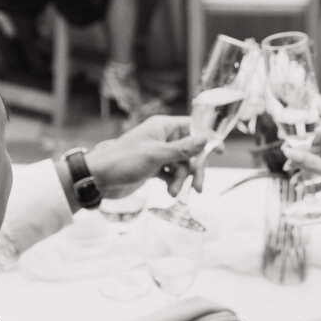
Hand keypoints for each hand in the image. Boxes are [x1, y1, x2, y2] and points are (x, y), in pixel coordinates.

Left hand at [86, 115, 203, 200]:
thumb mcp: (156, 156)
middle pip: (190, 150)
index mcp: (163, 127)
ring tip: (174, 193)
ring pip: (182, 165)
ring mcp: (158, 154)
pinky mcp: (153, 168)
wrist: (99, 179)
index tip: (220, 151)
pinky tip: (170, 191)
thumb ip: (183, 149)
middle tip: (199, 187)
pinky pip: (172, 174)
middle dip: (194, 169)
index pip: (193, 127)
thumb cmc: (124, 161)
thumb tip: (206, 139)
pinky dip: (173, 183)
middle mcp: (162, 138)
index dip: (207, 138)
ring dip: (182, 179)